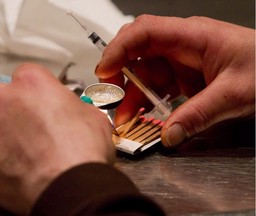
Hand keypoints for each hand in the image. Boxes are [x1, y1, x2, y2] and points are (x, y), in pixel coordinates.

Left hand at [0, 63, 114, 214]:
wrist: (72, 186)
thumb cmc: (83, 150)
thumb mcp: (92, 116)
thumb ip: (72, 106)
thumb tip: (69, 111)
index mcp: (32, 82)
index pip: (27, 75)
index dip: (37, 90)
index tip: (42, 102)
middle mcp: (3, 98)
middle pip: (4, 97)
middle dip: (17, 109)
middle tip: (35, 128)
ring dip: (0, 130)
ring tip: (22, 148)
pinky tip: (14, 165)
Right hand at [96, 15, 254, 147]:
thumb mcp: (234, 93)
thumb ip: (199, 114)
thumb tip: (169, 135)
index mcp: (192, 36)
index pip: (144, 32)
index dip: (119, 49)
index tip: (105, 71)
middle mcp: (182, 46)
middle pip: (138, 53)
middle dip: (120, 75)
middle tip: (111, 98)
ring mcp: (181, 62)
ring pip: (145, 74)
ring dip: (132, 95)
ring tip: (126, 118)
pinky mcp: (184, 77)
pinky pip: (158, 86)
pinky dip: (147, 100)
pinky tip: (143, 114)